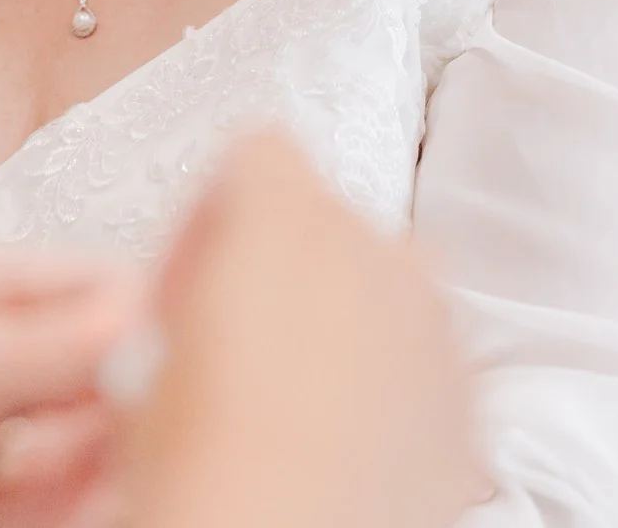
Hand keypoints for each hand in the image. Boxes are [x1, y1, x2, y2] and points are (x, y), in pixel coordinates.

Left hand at [0, 249, 142, 523]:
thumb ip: (24, 347)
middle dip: (92, 425)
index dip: (146, 332)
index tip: (137, 376)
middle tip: (29, 447)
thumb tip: (138, 320)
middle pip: (109, 394)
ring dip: (61, 482)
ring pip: (79, 468)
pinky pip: (31, 520)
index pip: (115, 294)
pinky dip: (32, 520)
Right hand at [124, 132, 486, 527]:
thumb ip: (179, 297)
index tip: (184, 288)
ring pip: (379, 289)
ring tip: (285, 410)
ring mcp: (437, 323)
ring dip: (336, 325)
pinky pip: (418, 360)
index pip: (255, 149)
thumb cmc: (209, 469)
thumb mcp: (146, 365)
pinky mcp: (472, 398)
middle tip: (229, 351)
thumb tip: (194, 315)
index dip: (209, 218)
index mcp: (289, 217)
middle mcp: (379, 249)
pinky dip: (383, 386)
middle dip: (278, 268)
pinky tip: (337, 449)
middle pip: (323, 221)